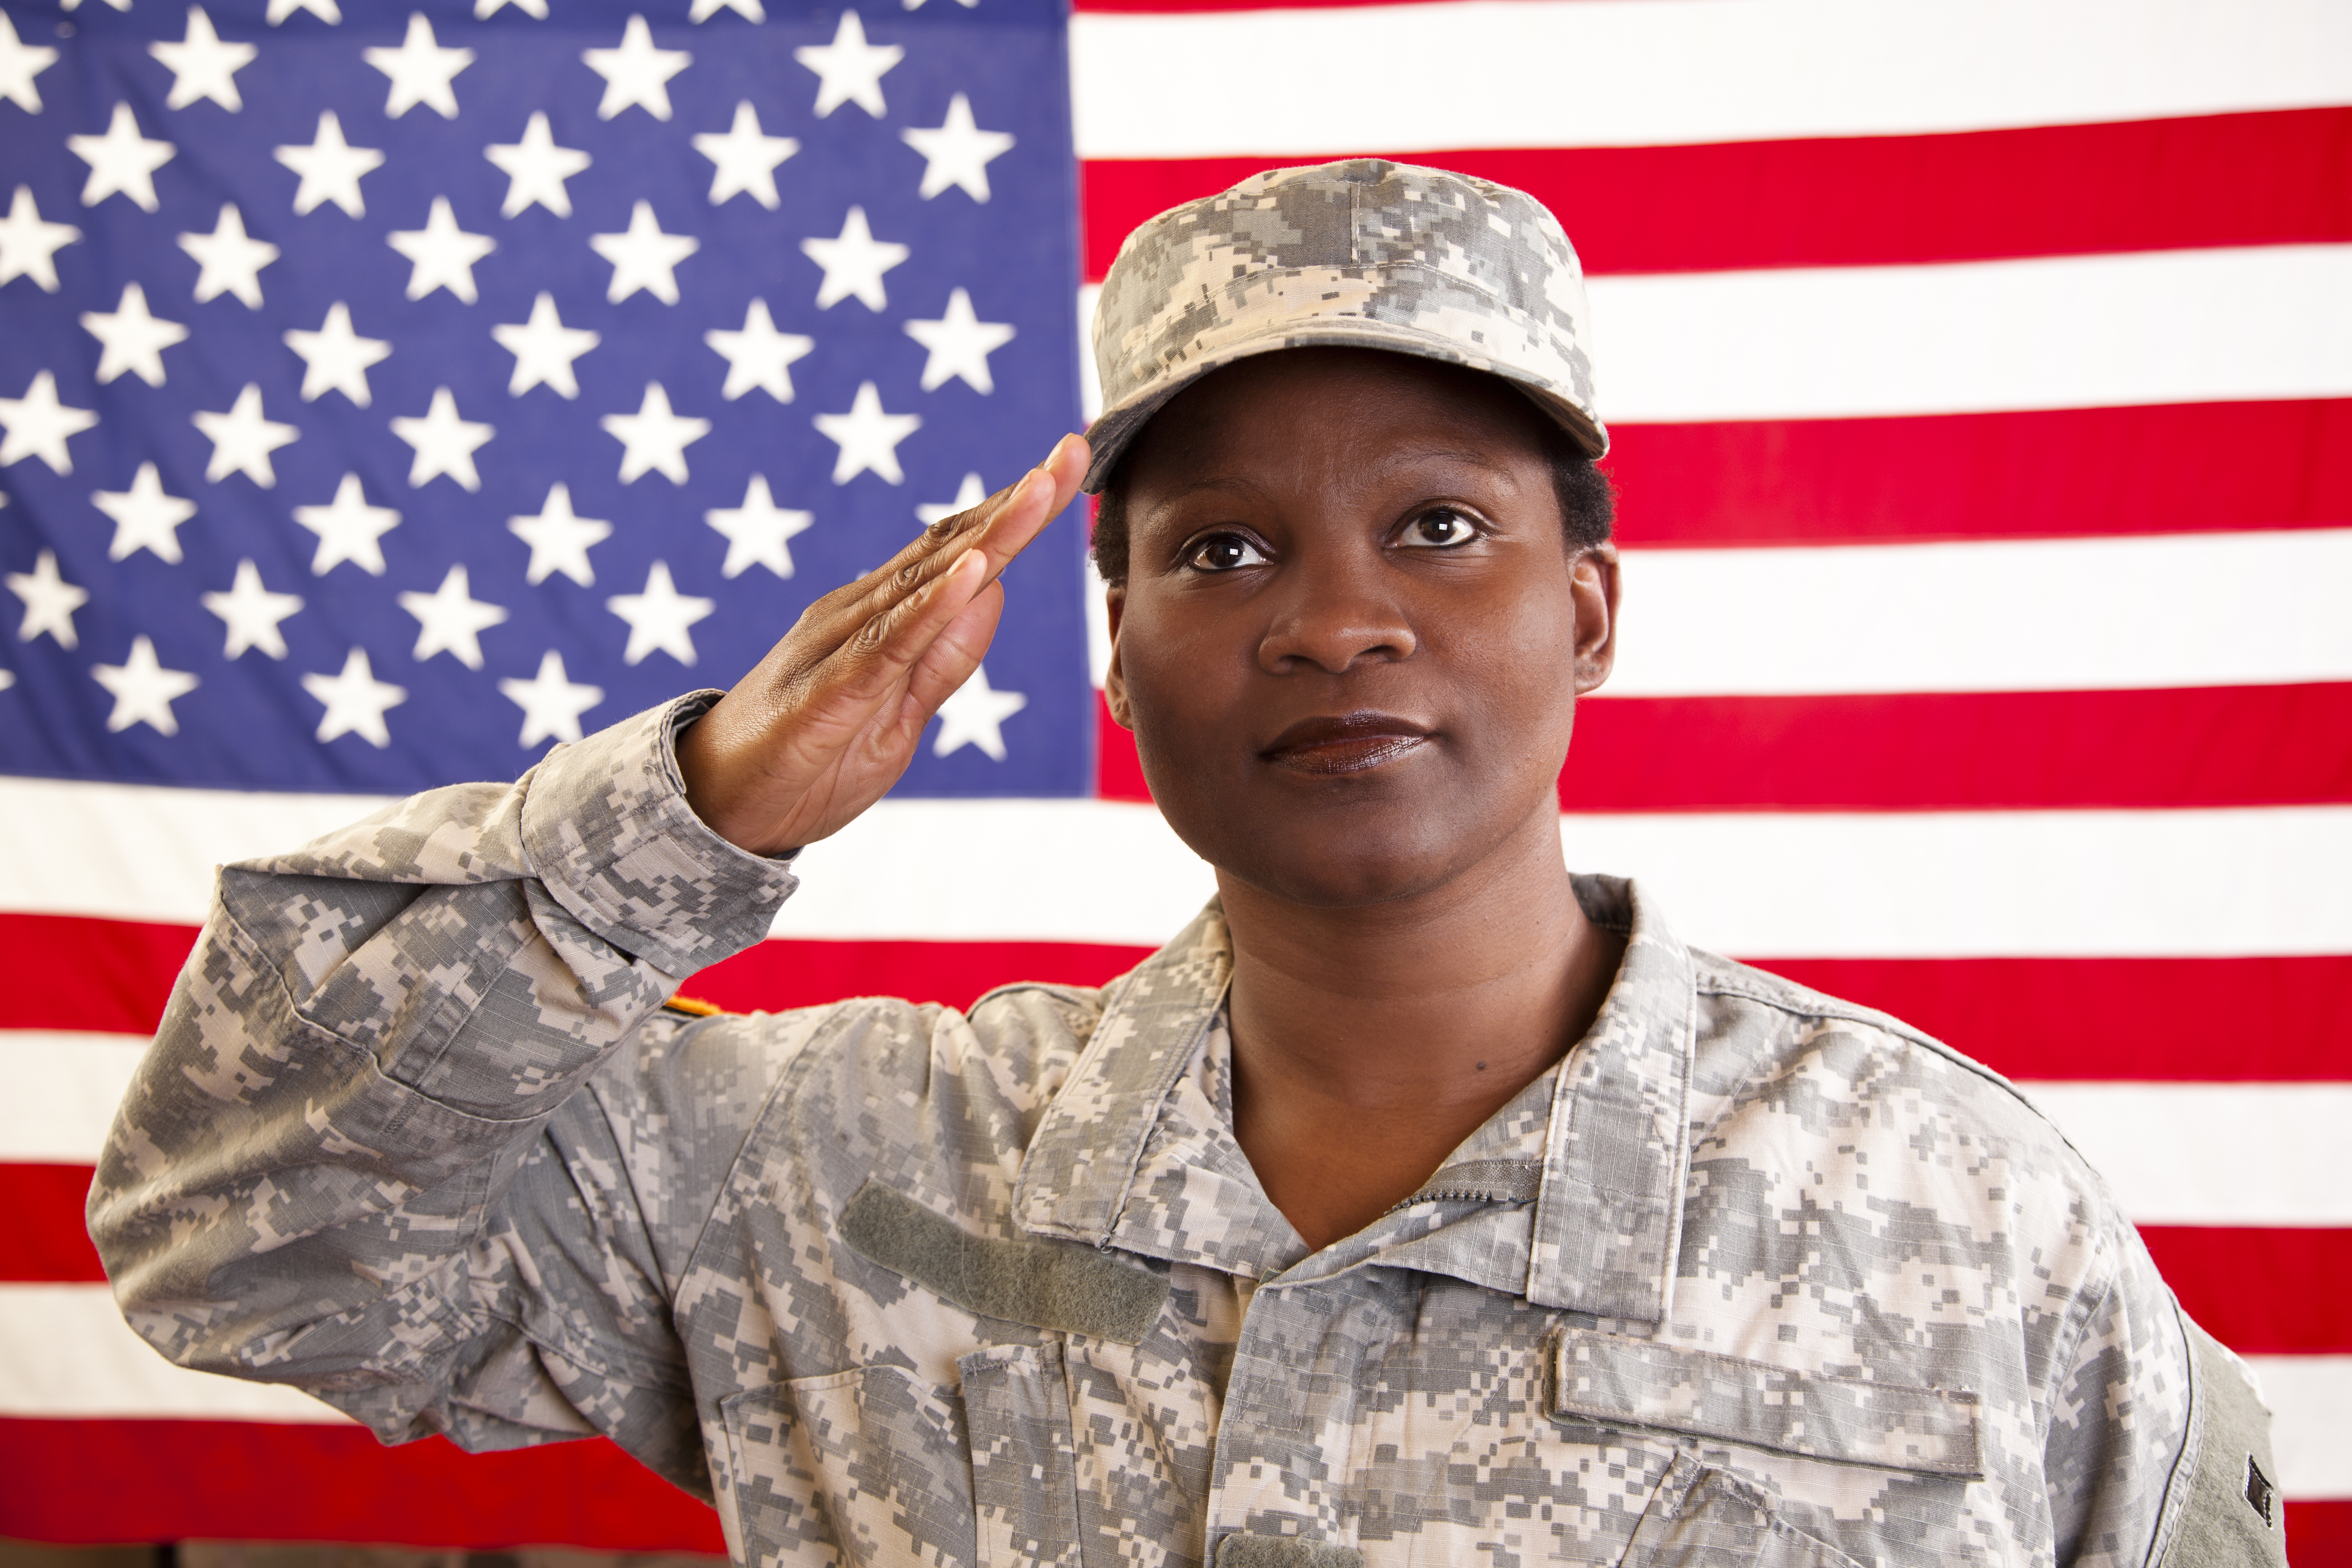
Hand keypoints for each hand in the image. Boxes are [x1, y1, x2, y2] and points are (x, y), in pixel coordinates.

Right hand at [675, 433, 1089, 854]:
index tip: (1071, 464)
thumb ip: (945, 658)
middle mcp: (860, 612)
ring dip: (992, 534)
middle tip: (1077, 447)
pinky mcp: (827, 691)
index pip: (960, 552)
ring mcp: (841, 645)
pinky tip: (975, 573)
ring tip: (1044, 487)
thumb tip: (996, 591)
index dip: (1016, 511)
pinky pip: (890, 642)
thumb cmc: (807, 761)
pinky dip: (934, 606)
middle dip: (1020, 501)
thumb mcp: (901, 717)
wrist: (712, 808)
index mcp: (882, 617)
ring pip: (928, 580)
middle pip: (953, 548)